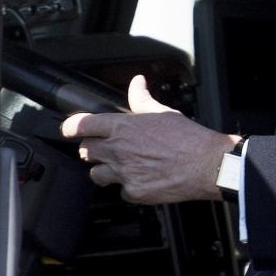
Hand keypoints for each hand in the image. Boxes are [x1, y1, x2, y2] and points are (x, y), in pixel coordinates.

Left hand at [60, 75, 238, 203]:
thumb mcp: (162, 112)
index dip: (69, 127)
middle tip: (102, 148)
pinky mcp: (134, 192)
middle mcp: (117, 150)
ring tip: (117, 167)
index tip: (67, 130)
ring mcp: (124, 173)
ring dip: (103, 170)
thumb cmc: (188, 138)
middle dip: (91, 149)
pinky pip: (120, 191)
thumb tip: (136, 83)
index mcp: (121, 127)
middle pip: (85, 151)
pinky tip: (139, 180)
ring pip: (96, 174)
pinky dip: (127, 187)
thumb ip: (141, 99)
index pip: (80, 125)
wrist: (207, 165)